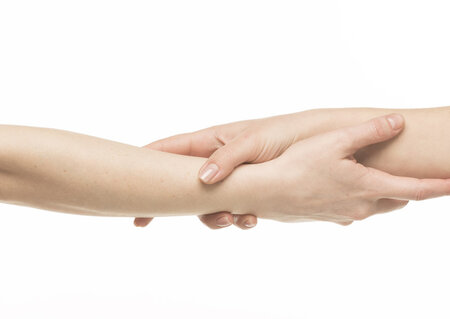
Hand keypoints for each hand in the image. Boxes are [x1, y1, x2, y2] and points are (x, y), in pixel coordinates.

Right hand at [134, 109, 337, 228]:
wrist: (327, 144)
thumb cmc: (291, 134)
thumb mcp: (257, 141)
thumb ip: (228, 158)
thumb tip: (202, 179)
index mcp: (213, 139)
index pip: (167, 151)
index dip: (143, 166)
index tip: (123, 188)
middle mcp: (218, 157)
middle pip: (180, 181)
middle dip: (169, 202)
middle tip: (148, 222)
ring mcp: (233, 175)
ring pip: (206, 199)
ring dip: (209, 214)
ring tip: (226, 220)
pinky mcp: (251, 189)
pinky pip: (230, 206)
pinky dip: (233, 216)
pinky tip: (247, 220)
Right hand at [227, 114, 449, 223]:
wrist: (263, 192)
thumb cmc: (297, 165)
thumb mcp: (336, 141)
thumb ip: (370, 132)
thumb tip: (399, 122)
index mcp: (369, 188)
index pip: (418, 190)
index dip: (445, 187)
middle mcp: (362, 207)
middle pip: (400, 198)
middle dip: (413, 187)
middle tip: (425, 172)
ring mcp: (345, 216)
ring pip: (378, 203)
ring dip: (386, 190)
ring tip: (382, 172)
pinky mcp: (330, 217)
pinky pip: (356, 207)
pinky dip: (361, 195)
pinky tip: (345, 182)